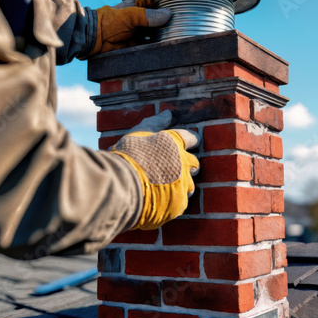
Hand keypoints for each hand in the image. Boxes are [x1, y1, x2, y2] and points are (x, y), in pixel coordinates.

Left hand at [89, 0, 171, 54]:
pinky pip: (147, 48)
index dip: (164, 8)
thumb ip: (149, 15)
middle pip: (156, 22)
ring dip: (160, 39)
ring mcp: (136, 33)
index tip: (176, 12)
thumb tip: (168, 14)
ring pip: (153, 36)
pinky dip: (153, 49)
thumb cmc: (109, 22)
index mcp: (137, 7)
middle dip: (164, 26)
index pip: (155, 5)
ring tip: (172, 41)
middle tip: (176, 30)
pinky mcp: (134, 46)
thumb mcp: (130, 15)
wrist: (94, 39)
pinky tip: (161, 50)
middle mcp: (138, 20)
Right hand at [111, 111, 199, 230]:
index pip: (192, 138)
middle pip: (194, 163)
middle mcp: (184, 162)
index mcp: (176, 142)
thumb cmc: (128, 155)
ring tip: (165, 186)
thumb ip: (155, 123)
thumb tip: (168, 114)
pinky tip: (160, 199)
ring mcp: (184, 184)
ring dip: (182, 184)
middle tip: (171, 167)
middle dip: (186, 165)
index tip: (183, 144)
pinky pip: (181, 201)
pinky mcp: (179, 203)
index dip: (188, 141)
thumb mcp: (139, 133)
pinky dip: (173, 200)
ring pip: (191, 185)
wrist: (123, 185)